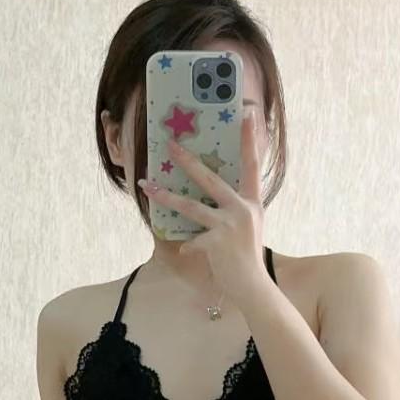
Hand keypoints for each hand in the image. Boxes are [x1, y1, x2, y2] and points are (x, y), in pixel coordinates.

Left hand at [137, 112, 266, 306]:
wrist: (253, 285)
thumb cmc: (247, 255)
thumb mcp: (249, 225)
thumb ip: (235, 206)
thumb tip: (213, 191)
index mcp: (252, 201)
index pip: (252, 163)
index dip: (250, 138)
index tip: (246, 113)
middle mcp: (242, 209)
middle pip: (210, 178)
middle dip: (187, 160)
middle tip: (170, 145)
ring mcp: (230, 225)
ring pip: (191, 205)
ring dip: (166, 195)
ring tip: (146, 185)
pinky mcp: (217, 242)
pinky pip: (192, 240)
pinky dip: (188, 246)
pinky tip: (186, 252)